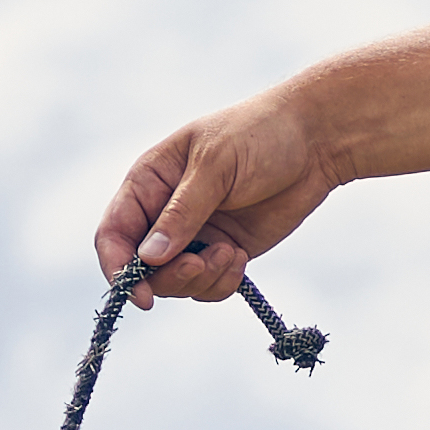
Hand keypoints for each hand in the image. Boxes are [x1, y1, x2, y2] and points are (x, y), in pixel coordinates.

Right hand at [91, 85, 334, 301]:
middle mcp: (164, 213)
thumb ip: (182, 212)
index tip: (140, 295)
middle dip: (169, 277)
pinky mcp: (224, 250)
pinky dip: (222, 283)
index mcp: (149, 182)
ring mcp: (195, 235)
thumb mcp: (215, 166)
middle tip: (200, 266)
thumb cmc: (259, 134)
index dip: (118, 267)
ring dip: (201, 279)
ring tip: (231, 254)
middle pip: (142, 269)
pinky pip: (209, 284)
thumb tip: (149, 257)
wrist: (315, 140)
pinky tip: (240, 257)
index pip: (114, 233)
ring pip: (176, 282)